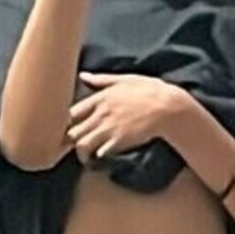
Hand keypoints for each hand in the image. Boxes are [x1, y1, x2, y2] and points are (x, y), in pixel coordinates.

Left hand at [67, 72, 188, 161]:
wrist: (168, 107)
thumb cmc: (149, 91)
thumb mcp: (124, 79)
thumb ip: (101, 80)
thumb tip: (83, 76)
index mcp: (100, 98)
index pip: (71, 113)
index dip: (66, 123)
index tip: (69, 129)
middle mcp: (101, 114)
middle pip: (72, 132)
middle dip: (70, 142)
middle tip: (73, 147)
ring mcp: (109, 128)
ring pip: (82, 145)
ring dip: (82, 153)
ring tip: (86, 157)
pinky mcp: (119, 141)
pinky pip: (99, 152)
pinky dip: (97, 157)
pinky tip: (100, 158)